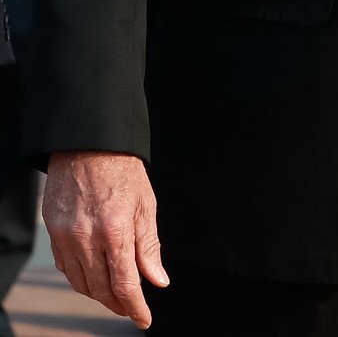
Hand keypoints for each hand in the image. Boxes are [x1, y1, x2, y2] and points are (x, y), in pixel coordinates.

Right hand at [45, 150, 166, 327]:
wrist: (89, 146)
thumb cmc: (123, 173)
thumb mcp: (146, 207)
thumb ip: (149, 247)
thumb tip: (157, 280)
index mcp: (115, 231)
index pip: (125, 283)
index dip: (135, 306)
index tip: (144, 319)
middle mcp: (86, 238)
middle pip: (101, 288)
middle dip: (118, 304)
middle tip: (131, 309)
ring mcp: (65, 237)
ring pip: (80, 282)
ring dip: (98, 294)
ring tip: (116, 297)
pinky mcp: (52, 232)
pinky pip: (66, 267)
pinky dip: (81, 278)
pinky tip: (94, 278)